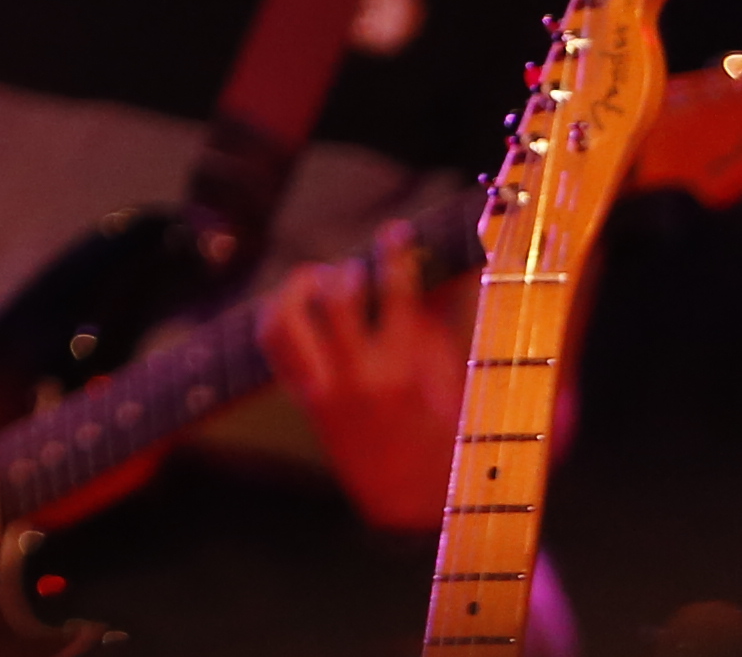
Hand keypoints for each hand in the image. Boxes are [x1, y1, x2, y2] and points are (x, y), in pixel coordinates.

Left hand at [263, 218, 473, 527]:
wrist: (416, 508)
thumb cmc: (454, 448)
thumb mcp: (469, 391)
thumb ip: (452, 332)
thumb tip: (452, 279)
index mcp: (412, 371)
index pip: (399, 291)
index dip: (395, 252)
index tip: (397, 233)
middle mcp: (363, 375)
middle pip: (338, 294)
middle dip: (350, 269)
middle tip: (362, 269)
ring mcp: (327, 388)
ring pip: (290, 315)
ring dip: (301, 286)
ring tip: (320, 279)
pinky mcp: (306, 400)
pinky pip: (272, 344)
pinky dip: (276, 314)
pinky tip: (296, 307)